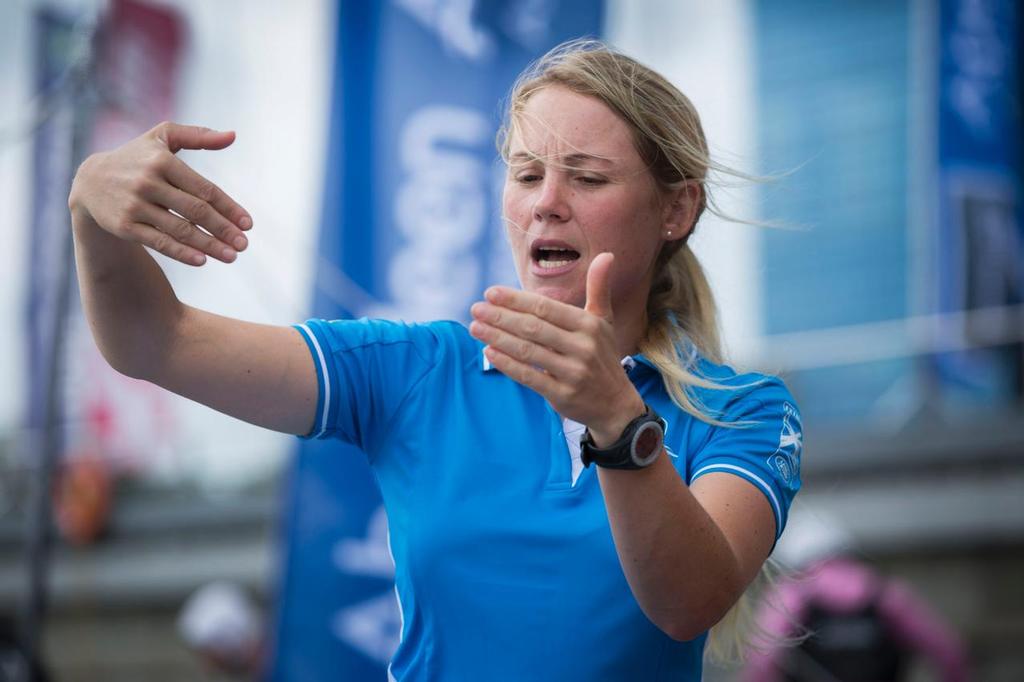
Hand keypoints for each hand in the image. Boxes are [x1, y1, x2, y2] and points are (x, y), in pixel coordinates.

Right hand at [68, 122, 251, 265]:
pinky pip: (158, 242)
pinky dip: (181, 253)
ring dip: (209, 245)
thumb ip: (198, 135)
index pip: (204, 189)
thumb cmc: (136, 157)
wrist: (89, 181)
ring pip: (179, 229)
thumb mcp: (162, 138)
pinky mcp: (124, 225)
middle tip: (243, 244)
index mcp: (162, 161)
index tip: (248, 224)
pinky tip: (202, 261)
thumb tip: (233, 136)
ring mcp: (134, 205)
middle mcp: (148, 182)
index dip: (229, 208)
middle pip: (195, 211)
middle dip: (223, 229)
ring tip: (231, 256)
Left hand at [469, 252, 644, 442]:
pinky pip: (529, 377)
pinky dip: (507, 364)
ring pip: (528, 351)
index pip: (545, 308)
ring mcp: (573, 372)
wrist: (615, 404)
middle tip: (475, 309)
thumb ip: (598, 288)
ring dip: (497, 338)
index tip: (490, 292)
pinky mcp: (562, 394)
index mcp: (588, 325)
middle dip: (500, 317)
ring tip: (475, 328)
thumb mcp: (604, 321)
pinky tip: (489, 352)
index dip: (516, 299)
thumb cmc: (602, 355)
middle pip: (533, 328)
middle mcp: (583, 347)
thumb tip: (607, 254)